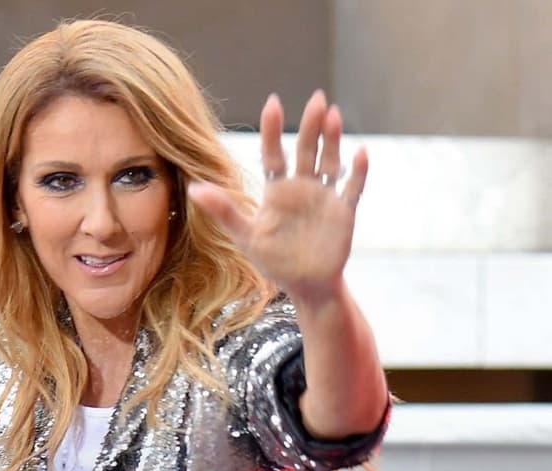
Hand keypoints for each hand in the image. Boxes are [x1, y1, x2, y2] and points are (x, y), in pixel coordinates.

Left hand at [188, 91, 365, 303]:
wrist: (305, 287)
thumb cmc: (274, 261)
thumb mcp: (245, 236)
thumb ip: (223, 210)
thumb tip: (193, 188)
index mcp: (277, 190)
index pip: (273, 153)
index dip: (273, 129)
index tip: (273, 103)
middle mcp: (301, 187)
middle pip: (306, 150)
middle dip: (311, 125)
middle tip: (317, 99)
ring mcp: (324, 197)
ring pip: (330, 162)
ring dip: (333, 140)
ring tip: (333, 115)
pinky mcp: (343, 212)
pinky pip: (352, 188)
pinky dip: (358, 172)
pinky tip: (361, 153)